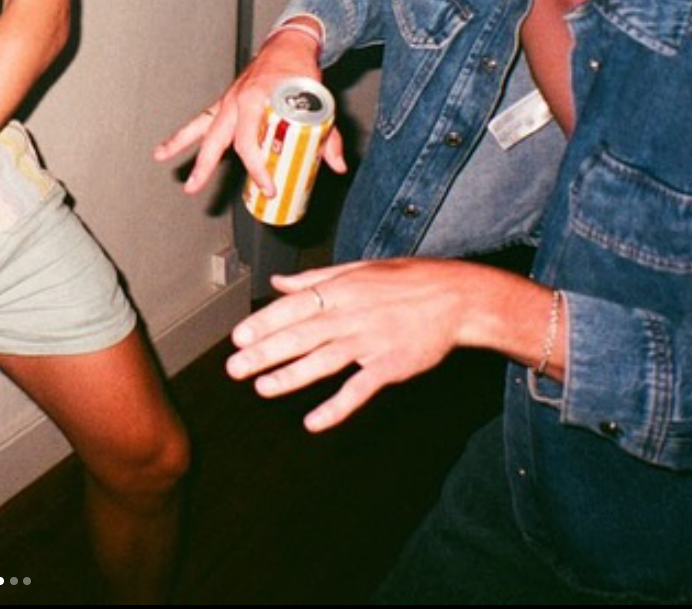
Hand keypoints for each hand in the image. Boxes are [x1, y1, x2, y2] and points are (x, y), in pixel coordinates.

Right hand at [153, 22, 344, 194]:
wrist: (289, 46)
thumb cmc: (301, 73)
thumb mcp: (319, 105)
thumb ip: (329, 136)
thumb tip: (336, 165)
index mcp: (257, 100)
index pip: (249, 142)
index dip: (256, 168)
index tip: (268, 186)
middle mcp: (237, 101)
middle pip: (215, 139)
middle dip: (204, 165)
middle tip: (195, 189)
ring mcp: (228, 101)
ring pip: (200, 127)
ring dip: (179, 144)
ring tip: (161, 159)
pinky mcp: (226, 103)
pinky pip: (201, 120)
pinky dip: (184, 134)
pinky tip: (167, 147)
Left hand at [226, 259, 488, 431]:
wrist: (456, 297)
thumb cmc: (405, 280)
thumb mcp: (357, 269)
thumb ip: (314, 279)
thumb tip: (279, 283)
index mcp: (340, 290)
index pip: (293, 307)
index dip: (264, 323)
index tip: (238, 337)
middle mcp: (350, 314)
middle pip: (300, 336)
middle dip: (265, 352)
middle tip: (235, 368)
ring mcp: (370, 341)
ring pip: (323, 361)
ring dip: (291, 377)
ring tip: (262, 389)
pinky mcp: (390, 365)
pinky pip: (359, 389)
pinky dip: (337, 407)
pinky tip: (314, 422)